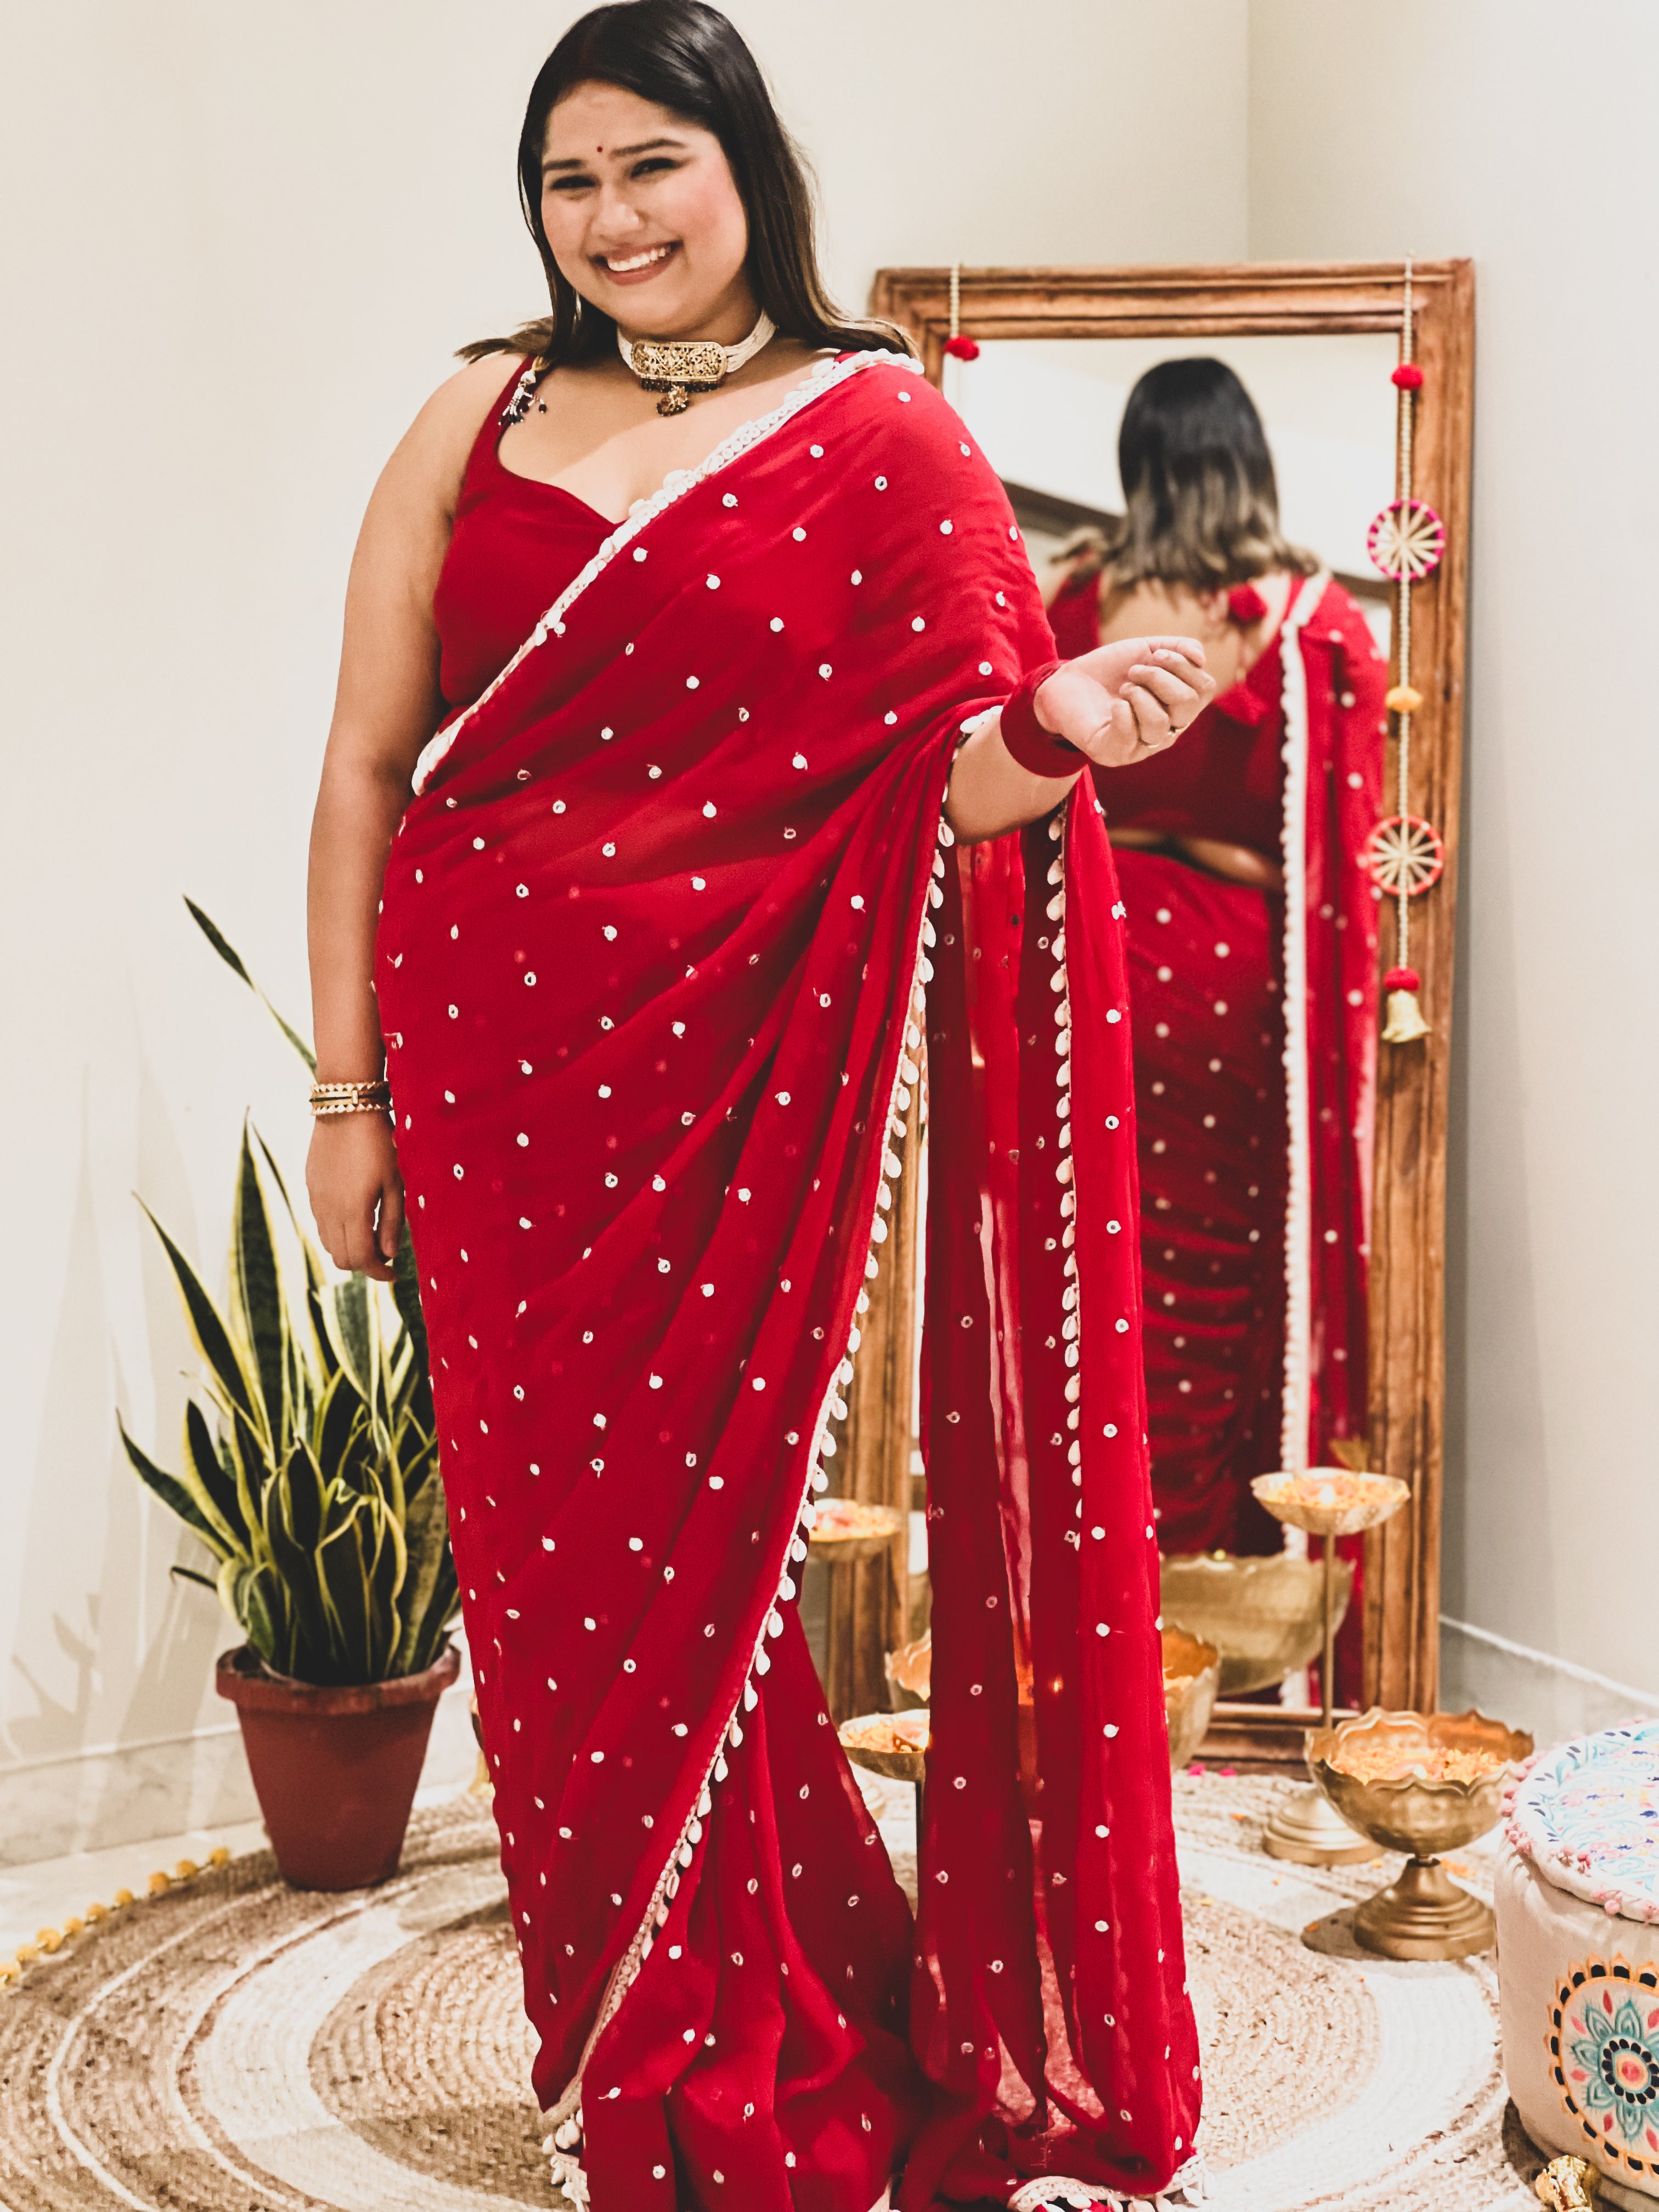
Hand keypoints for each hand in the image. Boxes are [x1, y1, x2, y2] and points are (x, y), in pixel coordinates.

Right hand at [305, 1111, 403, 1280]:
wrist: (346, 1108)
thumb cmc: (379, 1142)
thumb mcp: (395, 1181)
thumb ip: (392, 1221)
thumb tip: (389, 1254)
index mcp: (353, 1212)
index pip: (361, 1259)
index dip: (379, 1272)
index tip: (394, 1274)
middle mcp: (329, 1211)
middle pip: (342, 1258)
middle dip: (364, 1263)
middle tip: (385, 1254)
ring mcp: (316, 1200)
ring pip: (328, 1243)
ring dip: (349, 1248)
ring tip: (372, 1235)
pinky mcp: (311, 1188)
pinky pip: (321, 1223)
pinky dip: (338, 1231)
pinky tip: (356, 1214)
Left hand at [1034, 635, 1214, 768]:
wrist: (1066, 682)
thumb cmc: (1110, 669)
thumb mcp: (1147, 649)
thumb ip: (1179, 647)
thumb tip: (1201, 658)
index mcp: (1178, 707)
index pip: (1204, 689)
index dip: (1183, 666)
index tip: (1155, 654)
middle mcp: (1167, 730)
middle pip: (1187, 704)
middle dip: (1160, 677)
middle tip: (1134, 671)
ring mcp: (1142, 746)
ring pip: (1161, 723)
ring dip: (1139, 694)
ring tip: (1123, 688)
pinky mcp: (1114, 753)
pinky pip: (1131, 736)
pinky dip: (1123, 712)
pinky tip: (1113, 705)